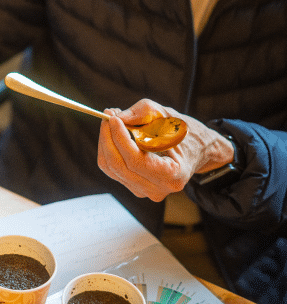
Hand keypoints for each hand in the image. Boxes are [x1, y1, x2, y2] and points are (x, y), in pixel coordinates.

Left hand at [97, 99, 233, 200]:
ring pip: (111, 168)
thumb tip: (117, 117)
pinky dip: (109, 150)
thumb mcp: (169, 116)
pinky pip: (112, 170)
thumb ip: (144, 112)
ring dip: (106, 142)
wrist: (197, 151)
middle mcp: (158, 188)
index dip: (120, 138)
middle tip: (108, 116)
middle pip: (118, 165)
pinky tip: (114, 134)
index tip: (112, 118)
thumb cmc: (185, 134)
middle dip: (108, 138)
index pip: (136, 160)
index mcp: (172, 174)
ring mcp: (145, 191)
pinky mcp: (135, 187)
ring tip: (113, 121)